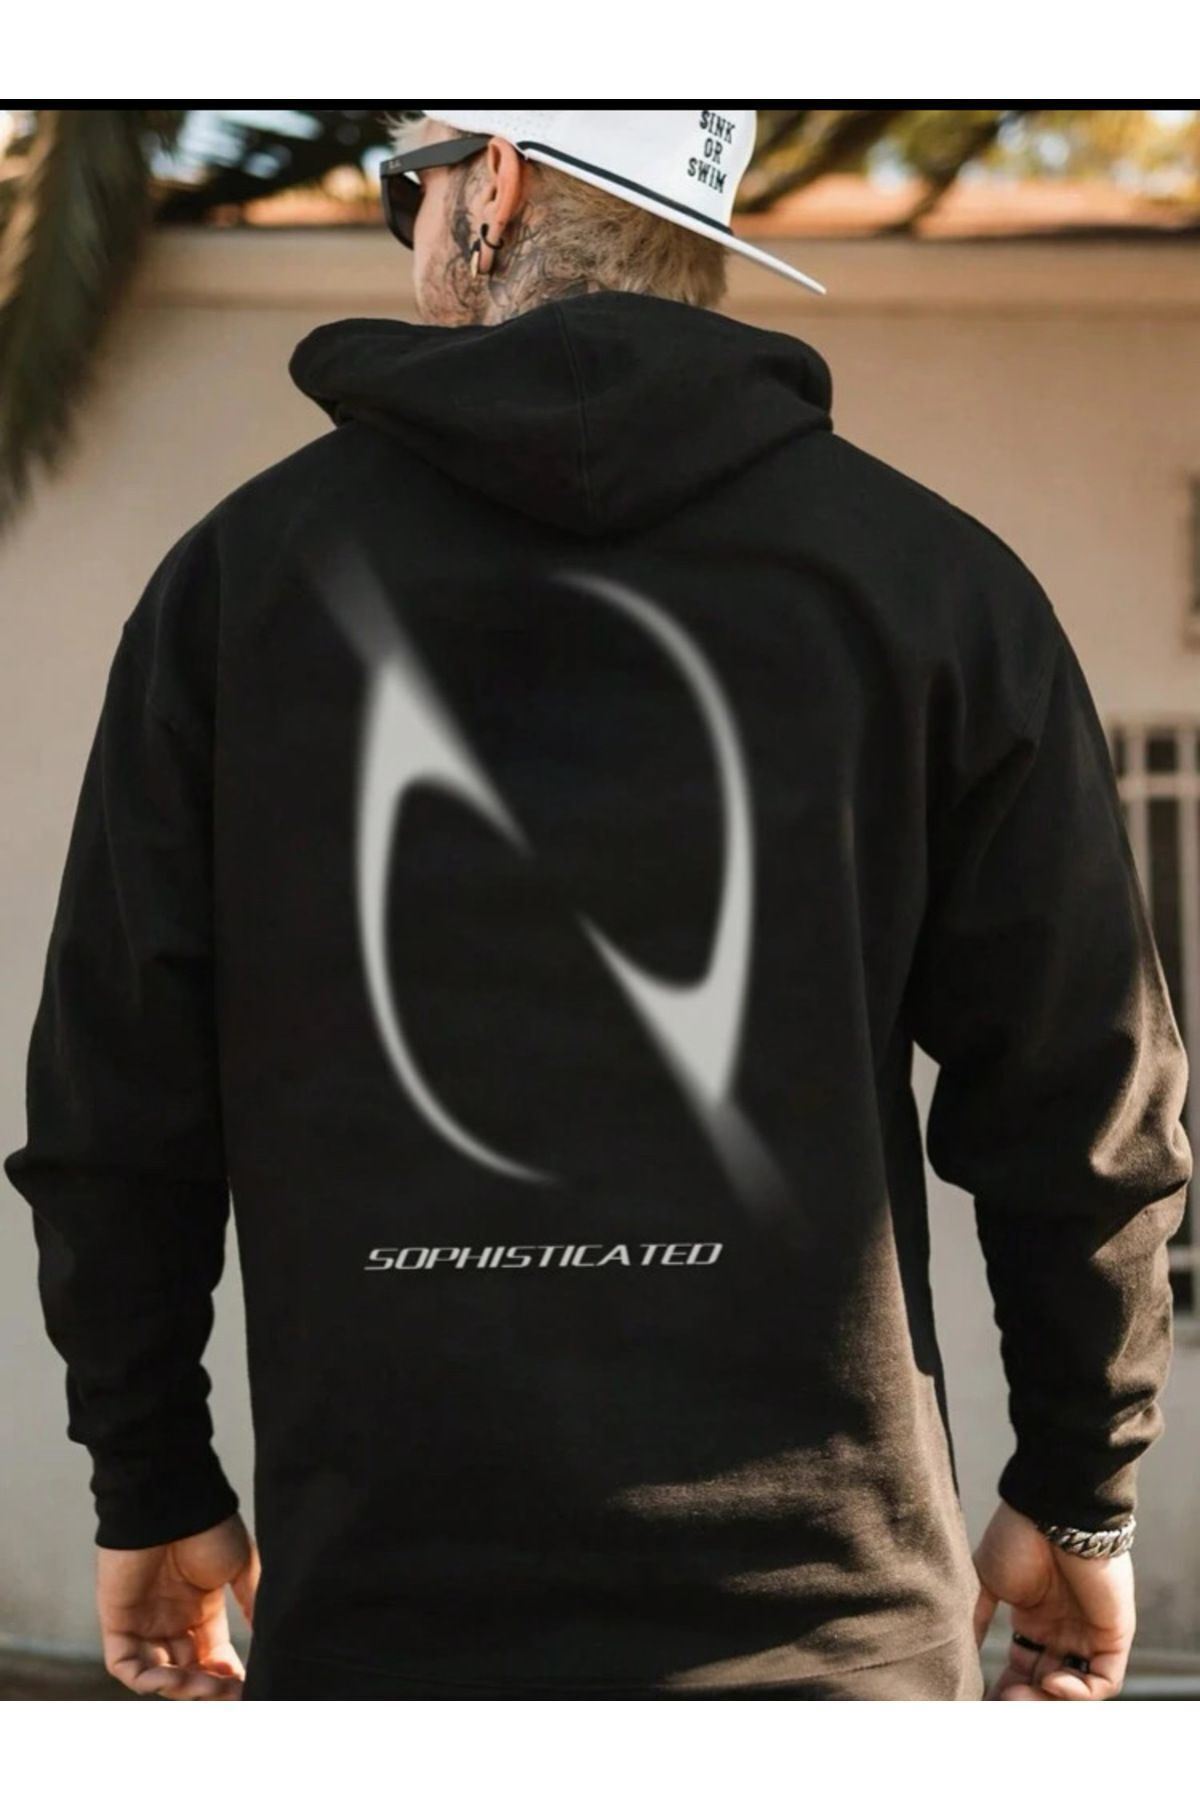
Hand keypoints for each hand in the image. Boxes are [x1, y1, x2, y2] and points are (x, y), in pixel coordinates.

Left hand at [97, 1510, 259, 1698]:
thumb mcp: (240, 1567)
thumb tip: (272, 1638)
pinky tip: (173, 1679)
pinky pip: (126, 1666)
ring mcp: (143, 1623)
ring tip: (205, 1686)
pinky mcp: (117, 1622)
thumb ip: (253, 1603)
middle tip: (230, 1692)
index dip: (228, 1677)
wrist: (172, 1501)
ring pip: (159, 1675)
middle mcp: (171, 1621)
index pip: (213, 1657)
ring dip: (182, 1687)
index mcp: (200, 1609)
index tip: (249, 1688)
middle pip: (188, 1672)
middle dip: (210, 1688)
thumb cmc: (208, 1527)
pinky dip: (147, 1680)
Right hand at [972, 1499, 1133, 1699]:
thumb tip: (958, 1650)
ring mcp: (1089, 1633)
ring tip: (1020, 1695)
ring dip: (1047, 1699)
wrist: (1052, 1511)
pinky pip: (1104, 1680)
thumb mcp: (987, 1581)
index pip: (1023, 1668)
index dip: (1006, 1688)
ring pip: (1075, 1688)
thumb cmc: (1017, 1537)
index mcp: (1034, 1619)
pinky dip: (1079, 1692)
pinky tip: (1052, 1679)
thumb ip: (976, 1617)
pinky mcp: (1114, 1634)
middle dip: (1024, 1699)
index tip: (982, 1700)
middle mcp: (1062, 1630)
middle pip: (1046, 1683)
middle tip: (1002, 1703)